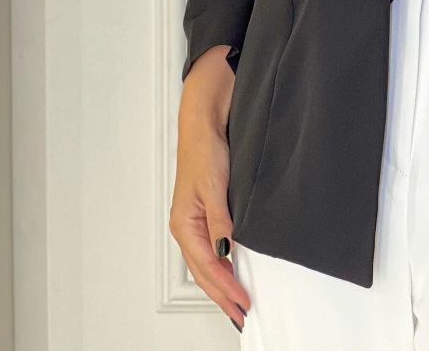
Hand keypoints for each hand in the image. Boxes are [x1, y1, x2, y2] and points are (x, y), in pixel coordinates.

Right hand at [169, 46, 250, 331]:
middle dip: (222, 294)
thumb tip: (228, 250)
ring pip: (208, 261)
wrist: (205, 115)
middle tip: (242, 314)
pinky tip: (233, 268)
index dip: (226, 287)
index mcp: (185, 222)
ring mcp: (197, 217)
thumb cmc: (204, 143)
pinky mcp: (208, 207)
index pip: (208, 265)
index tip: (243, 303)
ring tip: (237, 301)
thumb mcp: (215, 182)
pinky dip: (223, 263)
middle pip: (205, 270)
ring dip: (222, 283)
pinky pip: (213, 245)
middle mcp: (188, 224)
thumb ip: (221, 218)